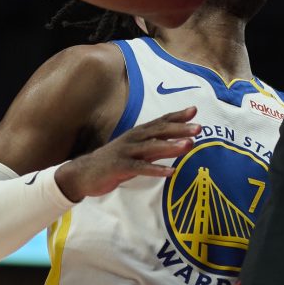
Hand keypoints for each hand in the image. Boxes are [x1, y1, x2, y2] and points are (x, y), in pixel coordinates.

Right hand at [55, 108, 200, 199]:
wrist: (83, 174)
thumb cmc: (115, 162)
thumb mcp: (138, 153)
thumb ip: (158, 147)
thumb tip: (182, 142)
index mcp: (138, 134)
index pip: (160, 122)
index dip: (177, 116)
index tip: (194, 110)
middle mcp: (133, 139)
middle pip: (159, 131)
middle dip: (180, 128)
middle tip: (199, 127)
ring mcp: (126, 152)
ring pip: (151, 147)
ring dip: (171, 145)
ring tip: (189, 145)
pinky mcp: (120, 167)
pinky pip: (140, 168)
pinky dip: (156, 169)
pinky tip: (171, 172)